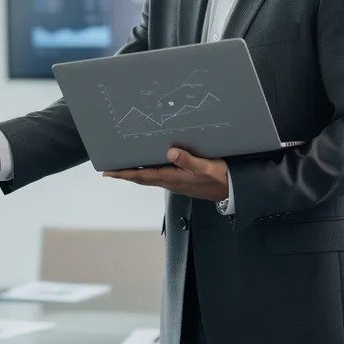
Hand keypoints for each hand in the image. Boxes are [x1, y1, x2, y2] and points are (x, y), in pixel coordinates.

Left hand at [103, 147, 228, 201]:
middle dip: (126, 174)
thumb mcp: (208, 167)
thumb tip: (170, 152)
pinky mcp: (182, 181)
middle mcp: (171, 182)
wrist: (234, 191)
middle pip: (142, 178)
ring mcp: (176, 183)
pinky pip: (159, 176)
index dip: (125, 174)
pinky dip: (148, 172)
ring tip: (124, 166)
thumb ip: (189, 160)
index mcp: (173, 178)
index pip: (143, 176)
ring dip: (135, 173)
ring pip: (150, 178)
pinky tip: (148, 165)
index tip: (109, 173)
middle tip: (109, 170)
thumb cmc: (221, 177)